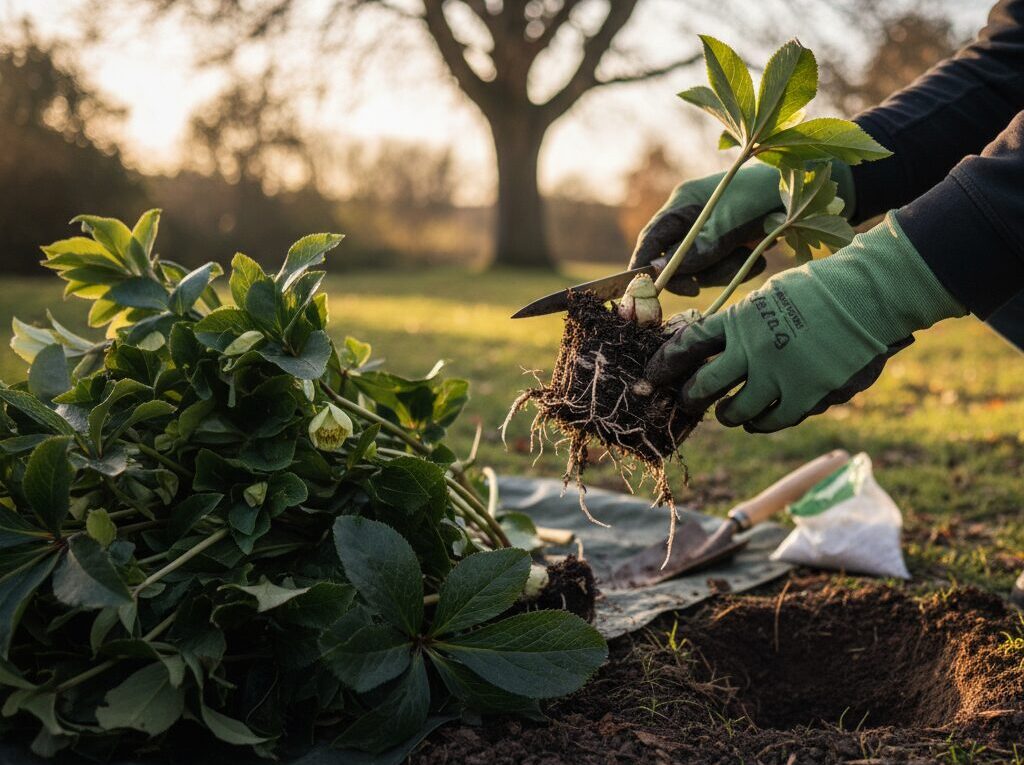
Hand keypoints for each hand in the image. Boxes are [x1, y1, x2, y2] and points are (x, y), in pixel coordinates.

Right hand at [629, 164, 782, 295]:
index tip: (648, 291)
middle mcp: (693, 218)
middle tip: (700, 288)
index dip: (645, 265)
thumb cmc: (765, 196)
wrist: (810, 190)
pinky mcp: (730, 243)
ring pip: (702, 269)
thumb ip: (698, 248)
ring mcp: (712, 232)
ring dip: (724, 270)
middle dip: (696, 272)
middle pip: (676, 260)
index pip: (652, 238)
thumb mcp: (730, 223)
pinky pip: (723, 268)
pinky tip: (759, 254)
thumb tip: (660, 270)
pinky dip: (739, 268)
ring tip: (748, 256)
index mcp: (684, 204)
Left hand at [644, 214, 965, 431]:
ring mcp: (778, 377)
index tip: (649, 378)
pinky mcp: (805, 397)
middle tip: (687, 401)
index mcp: (739, 320)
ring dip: (726, 414)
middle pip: (701, 387)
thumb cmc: (819, 290)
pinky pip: (770, 422)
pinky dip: (760, 422)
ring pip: (733, 413)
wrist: (869, 296)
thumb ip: (740, 324)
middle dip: (688, 398)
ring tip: (728, 410)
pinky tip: (758, 418)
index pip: (686, 347)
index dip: (663, 366)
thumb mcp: (768, 297)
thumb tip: (711, 348)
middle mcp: (752, 351)